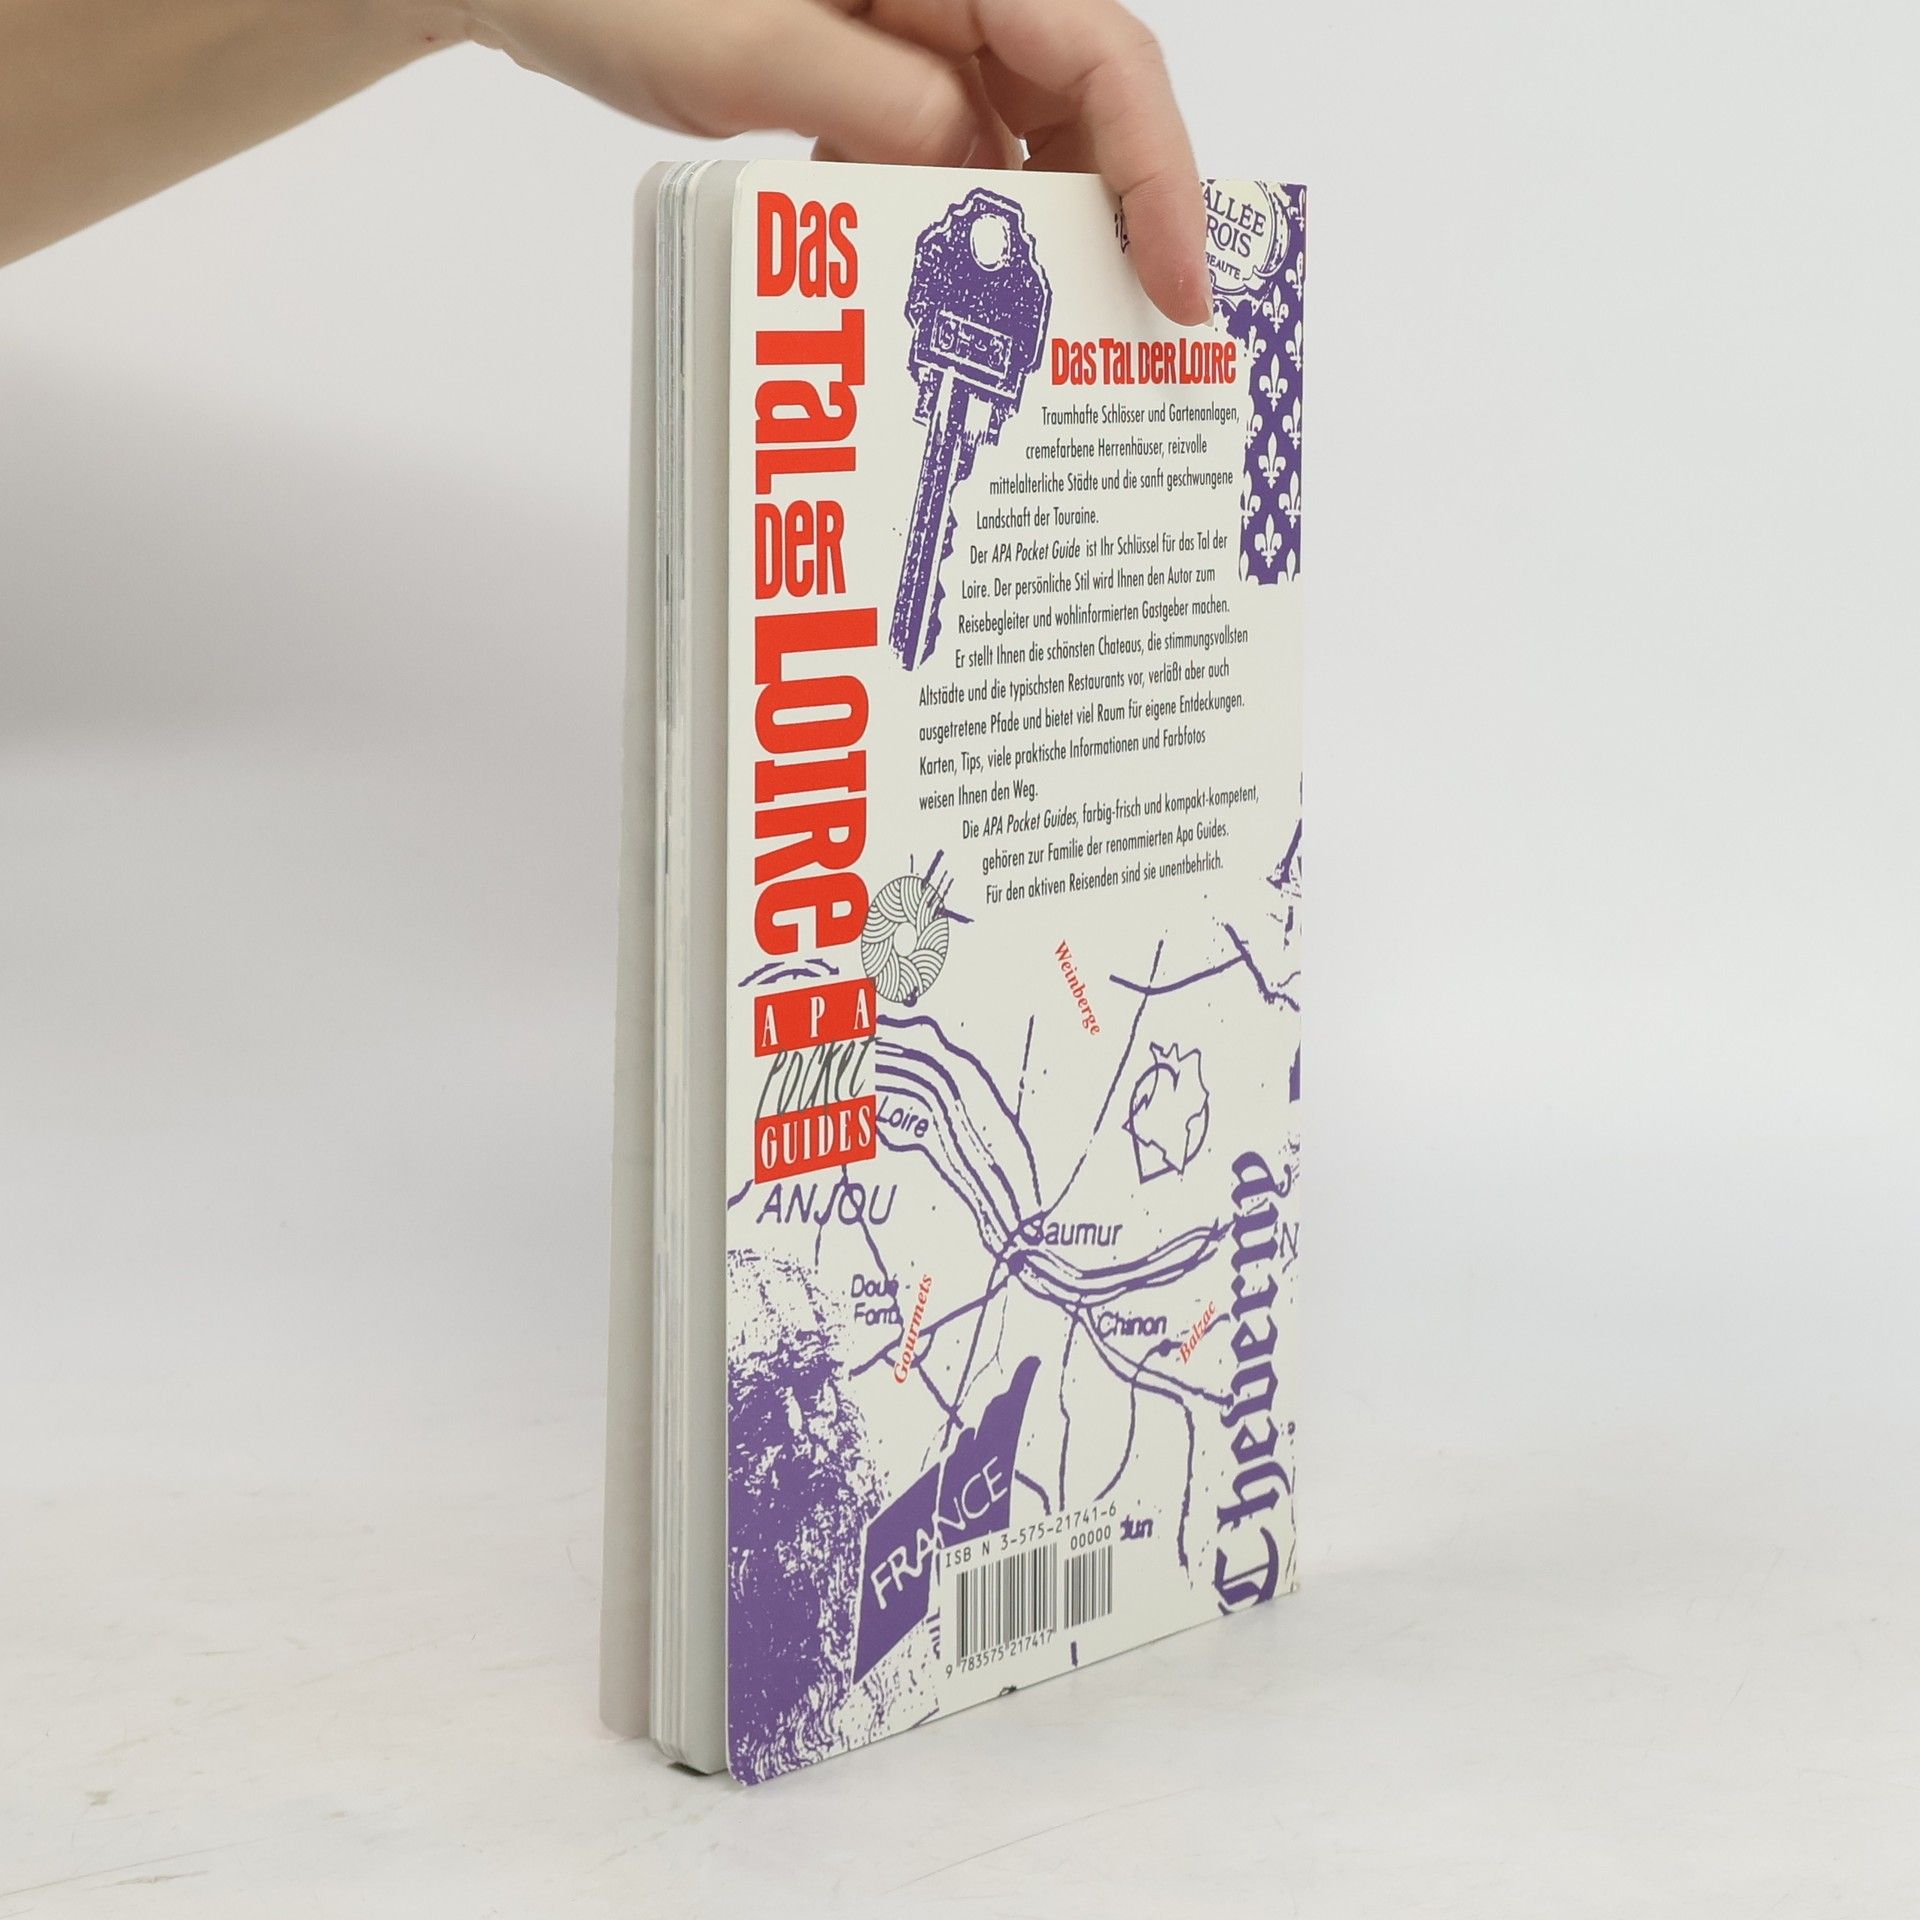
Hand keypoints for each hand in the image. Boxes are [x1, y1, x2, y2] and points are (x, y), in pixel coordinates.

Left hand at [459, 0, 1210, 322]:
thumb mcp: (751, 51)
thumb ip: (883, 108)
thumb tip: (986, 177)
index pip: (1102, 52)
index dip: (1157, 172)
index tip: (1178, 285)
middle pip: (1083, 96)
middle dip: (1106, 215)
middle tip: (1116, 329)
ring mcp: (917, 22)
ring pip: (1020, 130)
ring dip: (1021, 230)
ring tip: (1021, 326)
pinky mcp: (880, 64)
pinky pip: (949, 143)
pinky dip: (946, 216)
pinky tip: (915, 273)